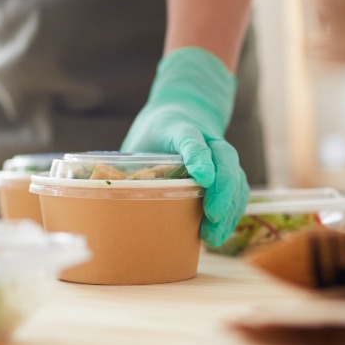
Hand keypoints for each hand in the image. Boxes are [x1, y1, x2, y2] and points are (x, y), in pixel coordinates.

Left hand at [121, 48, 248, 246]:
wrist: (183, 110)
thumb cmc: (154, 133)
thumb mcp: (138, 141)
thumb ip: (128, 165)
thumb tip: (106, 200)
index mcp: (179, 127)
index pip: (191, 138)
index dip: (198, 157)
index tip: (202, 178)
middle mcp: (207, 138)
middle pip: (224, 158)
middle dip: (222, 189)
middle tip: (211, 216)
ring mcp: (221, 152)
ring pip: (236, 176)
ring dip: (230, 207)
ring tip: (212, 235)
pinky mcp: (228, 168)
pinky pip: (238, 188)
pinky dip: (233, 211)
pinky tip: (220, 231)